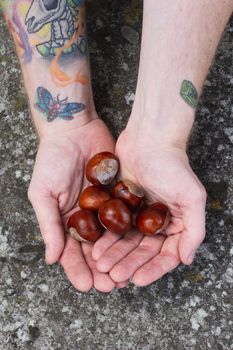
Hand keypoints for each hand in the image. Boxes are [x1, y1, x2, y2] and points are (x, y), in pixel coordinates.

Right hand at [28, 117, 123, 291]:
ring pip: (112, 239)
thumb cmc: (52, 159)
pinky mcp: (119, 196)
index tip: (87, 285)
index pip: (70, 252)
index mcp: (64, 221)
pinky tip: (139, 247)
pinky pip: (126, 217)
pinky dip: (131, 233)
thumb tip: (51, 259)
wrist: (75, 130)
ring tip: (127, 274)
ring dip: (118, 258)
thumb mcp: (43, 193)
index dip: (78, 270)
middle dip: (101, 270)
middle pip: (94, 251)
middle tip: (111, 286)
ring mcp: (103, 208)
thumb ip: (49, 225)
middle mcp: (85, 219)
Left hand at [92, 130, 206, 286]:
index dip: (152, 270)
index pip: (165, 255)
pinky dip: (105, 239)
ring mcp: (138, 215)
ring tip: (101, 265)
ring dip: (115, 255)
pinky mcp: (122, 206)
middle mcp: (158, 223)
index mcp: (176, 224)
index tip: (137, 280)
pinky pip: (112, 228)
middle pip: (142, 252)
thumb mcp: (192, 197)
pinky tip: (95, 249)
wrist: (148, 138)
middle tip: (114, 276)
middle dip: (128, 265)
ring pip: (125, 243)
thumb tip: (187, 258)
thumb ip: (194, 229)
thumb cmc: (172, 166)